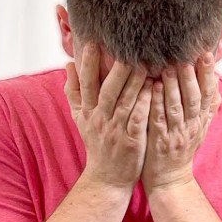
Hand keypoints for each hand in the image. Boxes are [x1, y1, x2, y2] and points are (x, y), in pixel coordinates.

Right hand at [65, 43, 152, 188]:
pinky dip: (145, 103)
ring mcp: (116, 131)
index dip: (88, 64)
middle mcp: (100, 120)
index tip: (92, 43)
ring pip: (125, 102)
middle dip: (115, 70)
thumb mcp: (80, 118)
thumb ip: (74, 91)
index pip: (86, 84)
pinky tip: (153, 89)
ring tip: (144, 63)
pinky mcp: (132, 141)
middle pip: (107, 91)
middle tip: (125, 50)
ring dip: (134, 82)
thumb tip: (69, 64)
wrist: (107, 178)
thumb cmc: (97, 143)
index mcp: (88, 112)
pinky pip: (138, 119)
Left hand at [142, 53, 220, 191]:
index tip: (207, 53)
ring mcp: (176, 135)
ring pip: (177, 108)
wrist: (170, 181)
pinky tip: (152, 89)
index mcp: (201, 120)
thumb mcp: (198, 127)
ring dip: (173, 87)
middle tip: (189, 55)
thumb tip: (216, 78)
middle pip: (195, 98)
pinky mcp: (160, 143)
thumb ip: (206, 104)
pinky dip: (156, 104)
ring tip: (168, 67)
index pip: (208, 93)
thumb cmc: (180, 148)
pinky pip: (159, 121)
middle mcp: (192, 126)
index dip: (208, 73)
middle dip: (193, 76)